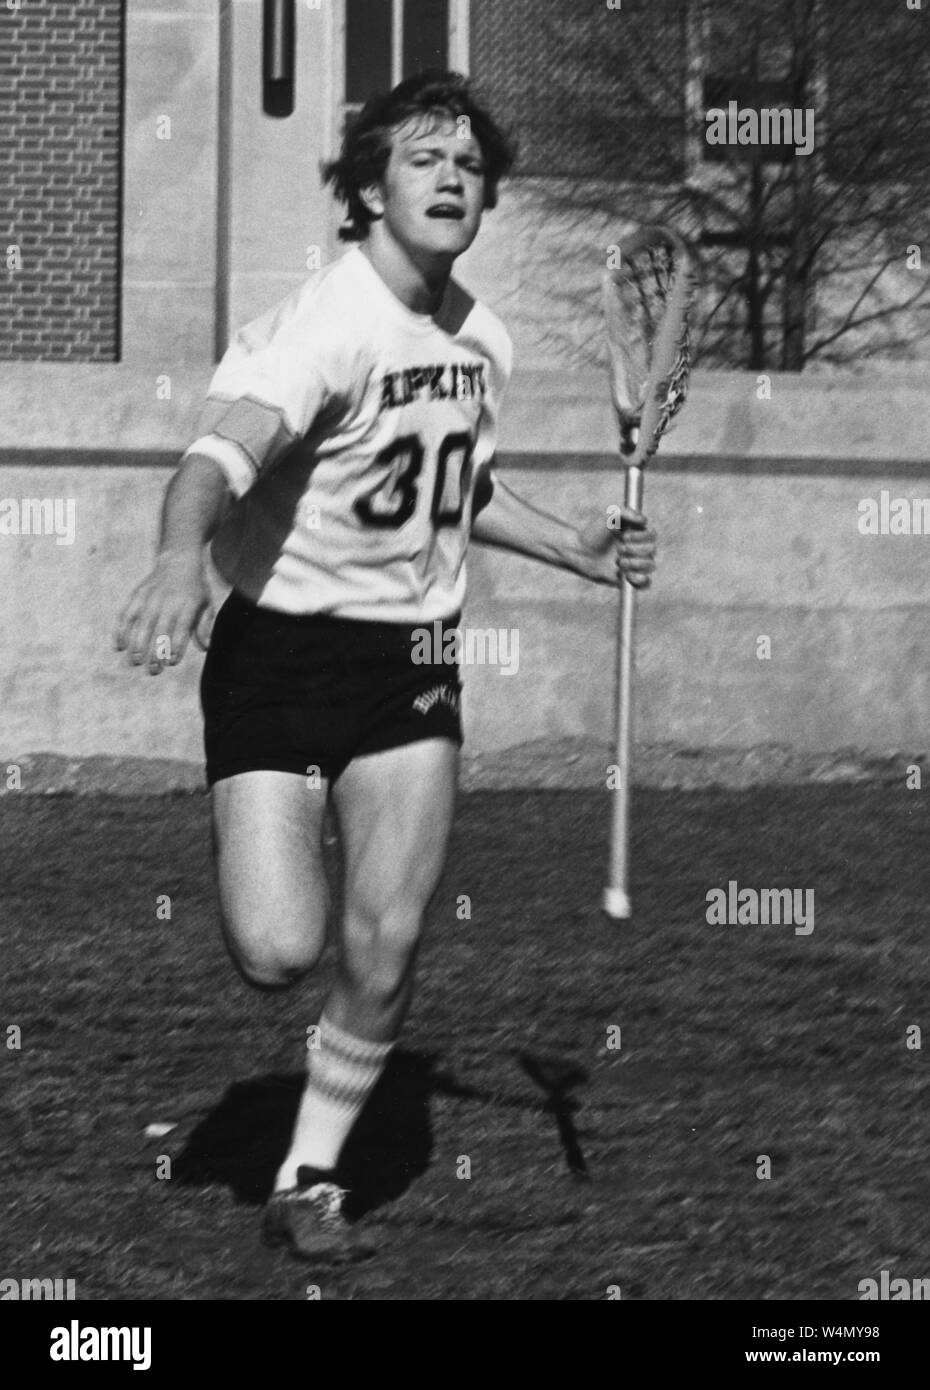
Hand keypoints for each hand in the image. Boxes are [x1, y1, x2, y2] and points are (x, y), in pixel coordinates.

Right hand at [115, 551, 212, 674]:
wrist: (179, 560)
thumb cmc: (196, 589)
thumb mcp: (207, 604)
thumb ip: (205, 626)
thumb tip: (205, 648)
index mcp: (188, 606)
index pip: (181, 631)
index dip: (176, 648)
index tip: (171, 662)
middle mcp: (168, 602)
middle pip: (160, 631)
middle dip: (155, 653)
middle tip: (153, 671)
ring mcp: (151, 598)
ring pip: (141, 625)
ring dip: (136, 645)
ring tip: (135, 662)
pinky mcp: (138, 595)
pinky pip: (127, 614)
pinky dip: (121, 630)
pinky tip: (119, 646)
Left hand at [575, 505, 656, 588]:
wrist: (580, 552)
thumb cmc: (593, 533)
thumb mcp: (607, 517)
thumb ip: (625, 512)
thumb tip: (643, 520)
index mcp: (638, 533)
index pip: (652, 535)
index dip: (641, 537)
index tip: (624, 536)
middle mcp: (640, 549)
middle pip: (652, 550)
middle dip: (634, 550)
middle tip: (618, 549)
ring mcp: (636, 564)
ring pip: (650, 566)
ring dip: (635, 563)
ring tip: (618, 562)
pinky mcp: (630, 579)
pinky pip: (645, 583)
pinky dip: (641, 580)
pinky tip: (628, 575)